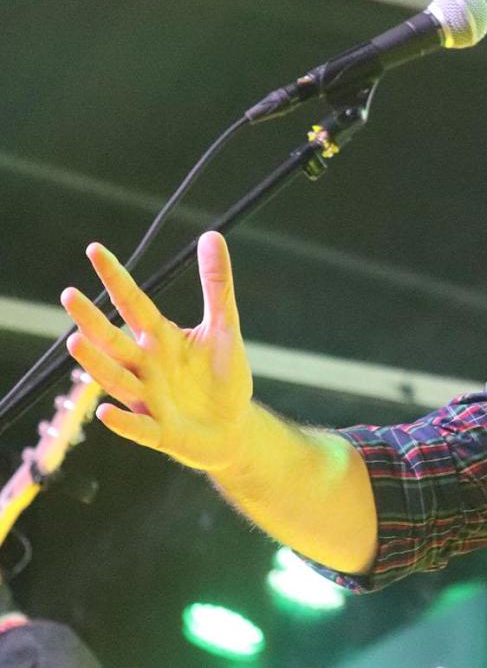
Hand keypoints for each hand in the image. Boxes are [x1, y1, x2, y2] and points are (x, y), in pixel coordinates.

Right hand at [61, 232, 255, 473]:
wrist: (233, 426)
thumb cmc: (221, 377)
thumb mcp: (224, 327)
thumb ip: (216, 286)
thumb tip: (212, 236)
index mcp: (160, 339)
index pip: (134, 304)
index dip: (117, 279)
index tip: (95, 249)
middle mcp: (146, 366)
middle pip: (114, 341)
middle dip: (93, 321)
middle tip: (70, 295)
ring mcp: (149, 399)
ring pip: (117, 380)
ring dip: (97, 364)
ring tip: (77, 341)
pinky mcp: (160, 431)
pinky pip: (138, 427)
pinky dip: (123, 422)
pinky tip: (107, 413)